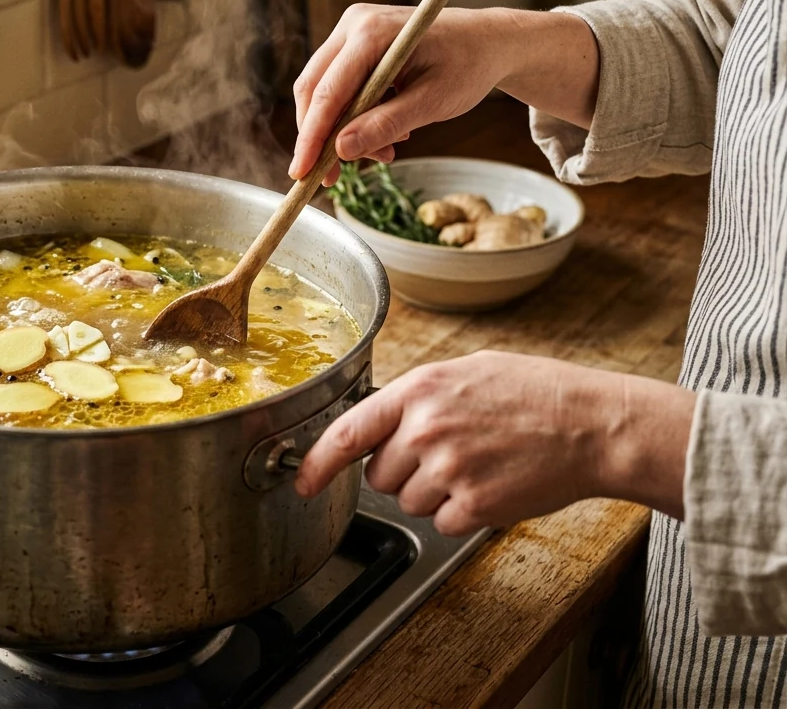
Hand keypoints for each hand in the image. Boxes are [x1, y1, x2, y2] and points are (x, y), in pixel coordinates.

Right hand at [290, 5, 515, 184]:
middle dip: (322, 138)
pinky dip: (352, 118)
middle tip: (335, 177)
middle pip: (313, 90)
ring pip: (323, 92)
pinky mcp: (354, 46)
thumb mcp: (432, 102)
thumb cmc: (468, 65)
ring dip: (342, 131)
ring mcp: (351, 32)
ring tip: (383, 152)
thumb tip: (341, 151)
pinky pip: (338, 88)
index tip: (301, 173)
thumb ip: (385, 125)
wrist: (488, 41)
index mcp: (372, 32)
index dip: (311, 137)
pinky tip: (383, 134)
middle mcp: (353, 25)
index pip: (327, 91)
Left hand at [295, 351, 694, 535]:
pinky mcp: (473, 504)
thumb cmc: (534, 393)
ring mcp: (448, 468)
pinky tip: (492, 485)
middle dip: (403, 472)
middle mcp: (425, 428)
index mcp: (419, 390)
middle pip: (379, 475)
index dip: (317, 462)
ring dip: (435, 493)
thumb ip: (417, 396)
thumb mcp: (467, 372)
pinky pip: (442, 522)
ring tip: (478, 464)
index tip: (302, 482)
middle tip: (450, 453)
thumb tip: (377, 422)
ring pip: (409, 501)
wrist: (592, 424)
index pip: (348, 431)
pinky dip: (463, 513)